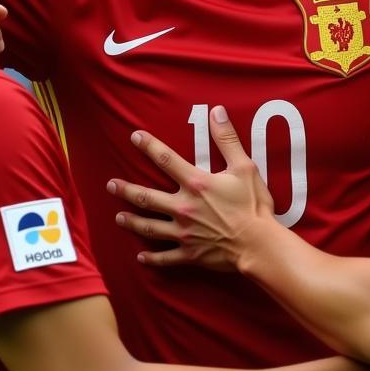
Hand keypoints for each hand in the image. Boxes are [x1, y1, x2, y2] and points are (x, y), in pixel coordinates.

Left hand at [110, 105, 274, 270]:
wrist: (258, 244)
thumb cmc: (253, 205)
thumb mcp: (245, 167)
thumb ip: (227, 139)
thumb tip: (216, 112)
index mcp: (196, 184)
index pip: (166, 159)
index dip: (148, 145)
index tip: (134, 136)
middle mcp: (183, 207)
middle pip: (146, 196)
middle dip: (126, 189)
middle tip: (111, 185)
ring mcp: (183, 233)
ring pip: (149, 227)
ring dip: (132, 221)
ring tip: (119, 217)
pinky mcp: (190, 253)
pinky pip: (165, 258)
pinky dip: (152, 258)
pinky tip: (141, 257)